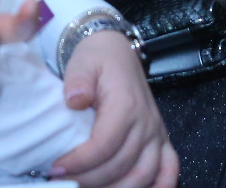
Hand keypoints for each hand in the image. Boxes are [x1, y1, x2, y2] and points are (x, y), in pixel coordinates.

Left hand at [52, 29, 176, 187]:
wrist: (118, 51)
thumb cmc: (98, 59)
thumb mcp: (82, 61)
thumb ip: (77, 80)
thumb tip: (74, 100)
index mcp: (126, 105)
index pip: (104, 145)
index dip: (80, 163)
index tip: (56, 168)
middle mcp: (146, 123)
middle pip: (121, 166)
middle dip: (90, 180)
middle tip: (64, 182)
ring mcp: (156, 133)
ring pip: (143, 175)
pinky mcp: (162, 140)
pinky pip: (168, 170)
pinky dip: (158, 187)